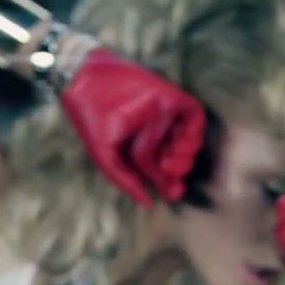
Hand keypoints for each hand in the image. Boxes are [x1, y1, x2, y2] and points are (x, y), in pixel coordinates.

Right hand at [60, 47, 205, 206]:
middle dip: (179, 172)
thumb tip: (148, 203)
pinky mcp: (171, 98)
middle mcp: (154, 133)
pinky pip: (195, 116)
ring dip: (187, 154)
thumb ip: (125, 180)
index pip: (161, 171)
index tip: (172, 194)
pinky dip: (195, 130)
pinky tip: (180, 140)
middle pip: (178, 159)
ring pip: (190, 140)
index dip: (170, 184)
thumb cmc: (92, 118)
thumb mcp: (105, 156)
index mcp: (139, 148)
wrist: (88, 81)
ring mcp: (164, 116)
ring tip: (171, 157)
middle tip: (171, 175)